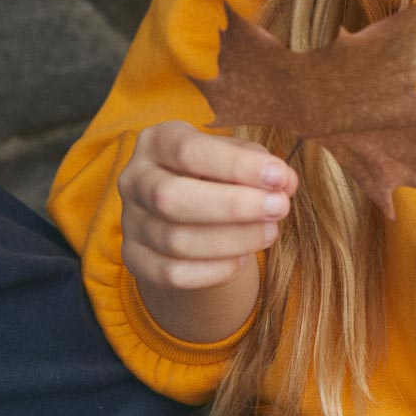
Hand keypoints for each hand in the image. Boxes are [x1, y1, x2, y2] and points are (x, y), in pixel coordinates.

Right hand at [119, 121, 298, 292]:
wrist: (189, 212)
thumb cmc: (218, 175)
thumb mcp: (237, 158)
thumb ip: (261, 166)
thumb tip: (285, 183)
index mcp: (156, 142)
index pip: (188, 151)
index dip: (235, 166)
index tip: (278, 177)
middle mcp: (134, 179)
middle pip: (170, 197)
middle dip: (231, 206)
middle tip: (279, 208)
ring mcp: (130, 222)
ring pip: (175, 240)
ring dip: (232, 240)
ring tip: (270, 232)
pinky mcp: (135, 258)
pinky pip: (171, 273)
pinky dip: (213, 270)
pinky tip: (242, 259)